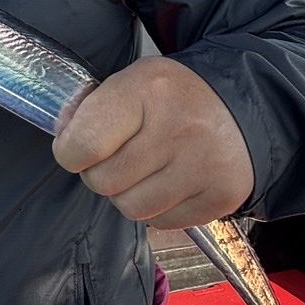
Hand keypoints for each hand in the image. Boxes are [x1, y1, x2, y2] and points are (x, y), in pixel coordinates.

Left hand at [52, 56, 253, 228]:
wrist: (240, 106)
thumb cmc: (172, 97)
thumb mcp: (130, 82)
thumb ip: (91, 110)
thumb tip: (65, 144)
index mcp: (147, 90)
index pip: (84, 144)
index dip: (70, 152)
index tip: (77, 148)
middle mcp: (179, 128)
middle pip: (104, 183)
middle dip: (101, 173)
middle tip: (119, 156)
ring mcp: (204, 165)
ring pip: (132, 209)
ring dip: (129, 194)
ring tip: (146, 168)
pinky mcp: (222, 196)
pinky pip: (163, 222)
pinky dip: (159, 208)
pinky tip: (172, 180)